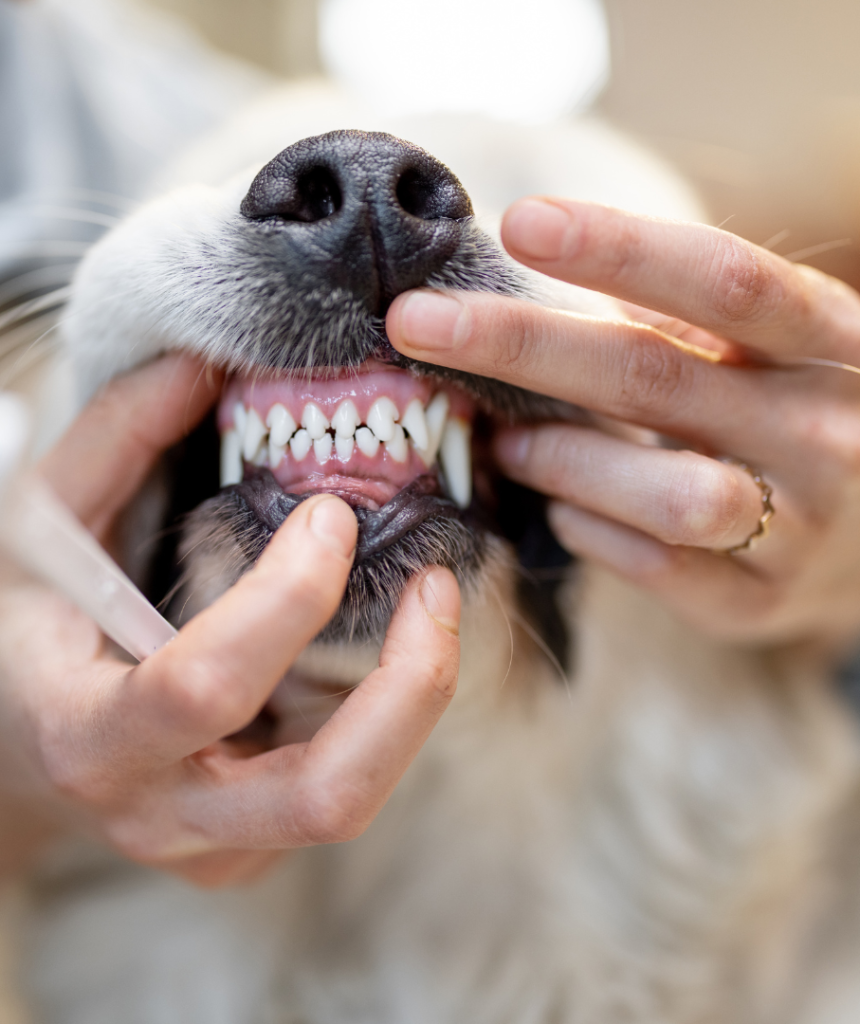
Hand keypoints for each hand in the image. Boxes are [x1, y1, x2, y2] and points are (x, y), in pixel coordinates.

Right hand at [0, 353, 460, 1020]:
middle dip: (409, 688)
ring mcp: (210, 847)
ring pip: (352, 801)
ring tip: (430, 602)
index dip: (286, 597)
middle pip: (324, 796)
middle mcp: (158, 813)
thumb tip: (202, 361)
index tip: (329, 513)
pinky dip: (381, 713)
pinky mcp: (246, 849)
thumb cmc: (8, 628)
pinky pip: (339, 790)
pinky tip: (375, 643)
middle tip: (437, 585)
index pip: (203, 687)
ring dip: (413, 700)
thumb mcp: (32, 525)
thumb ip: (113, 439)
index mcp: (84, 736)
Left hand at [387, 197, 859, 652]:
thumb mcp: (762, 352)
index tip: (518, 222)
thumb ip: (677, 319)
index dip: (620, 248)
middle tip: (415, 322)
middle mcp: (826, 429)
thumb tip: (536, 269)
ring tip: (504, 441)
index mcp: (830, 342)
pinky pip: (651, 564)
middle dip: (520, 345)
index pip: (724, 280)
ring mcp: (799, 525)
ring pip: (661, 491)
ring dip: (557, 459)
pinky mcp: (756, 600)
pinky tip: (559, 511)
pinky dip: (585, 531)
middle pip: (654, 376)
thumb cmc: (784, 419)